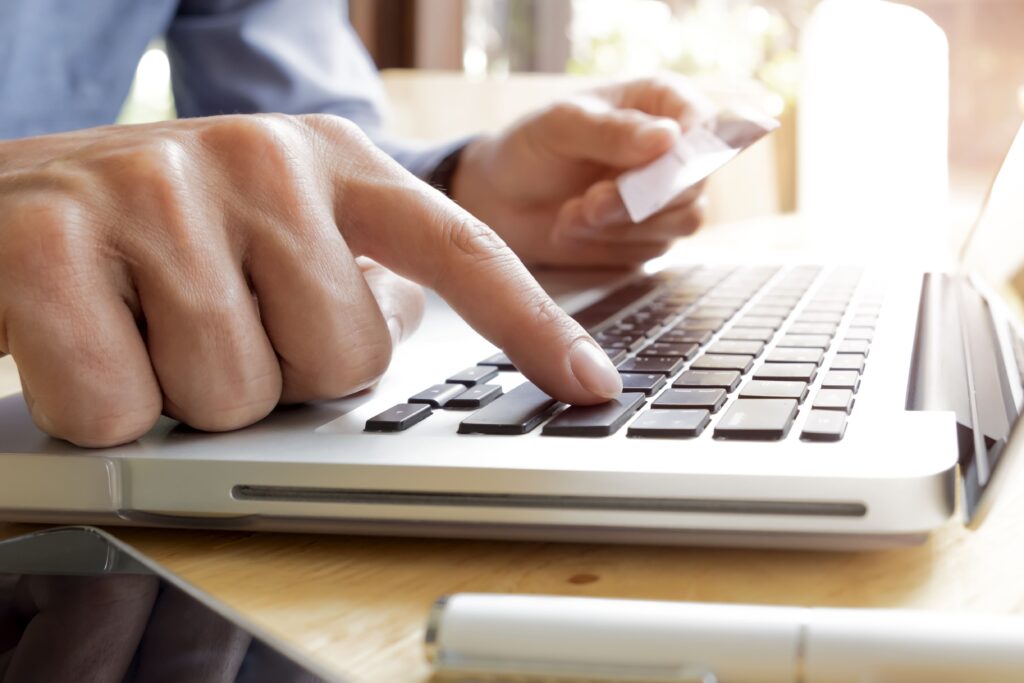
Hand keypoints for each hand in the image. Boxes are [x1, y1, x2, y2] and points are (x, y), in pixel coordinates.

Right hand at [0, 115, 621, 446]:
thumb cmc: (149, 234)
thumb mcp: (270, 228)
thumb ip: (351, 266)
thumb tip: (414, 318)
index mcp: (329, 160)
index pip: (460, 249)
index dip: (530, 324)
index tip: (590, 383)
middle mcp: (260, 159)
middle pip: (341, 363)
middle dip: (279, 379)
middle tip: (212, 328)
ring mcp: (158, 190)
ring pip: (236, 397)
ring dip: (188, 396)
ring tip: (144, 328)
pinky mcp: (55, 239)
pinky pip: (122, 408)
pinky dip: (100, 406)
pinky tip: (80, 339)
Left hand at [452, 76, 715, 266]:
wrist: (502, 201)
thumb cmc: (530, 149)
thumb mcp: (561, 127)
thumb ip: (611, 131)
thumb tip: (668, 138)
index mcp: (663, 102)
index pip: (706, 123)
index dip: (688, 151)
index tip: (654, 168)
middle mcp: (675, 149)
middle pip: (696, 180)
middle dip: (641, 199)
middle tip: (590, 204)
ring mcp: (668, 195)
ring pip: (683, 219)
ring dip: (623, 224)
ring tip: (571, 215)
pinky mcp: (654, 234)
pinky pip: (655, 247)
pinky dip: (612, 244)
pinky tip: (573, 228)